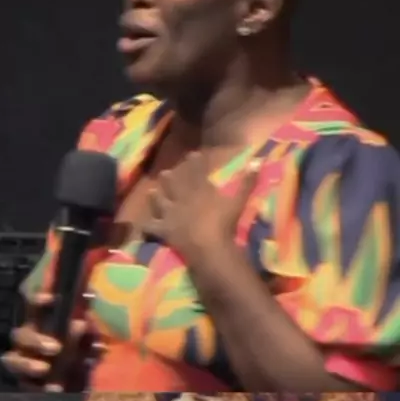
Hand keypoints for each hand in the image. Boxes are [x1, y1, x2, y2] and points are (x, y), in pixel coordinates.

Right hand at [1, 293, 100, 391]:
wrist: (81, 380)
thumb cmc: (79, 348)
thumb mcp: (86, 334)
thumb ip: (86, 319)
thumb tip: (91, 296)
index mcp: (40, 323)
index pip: (33, 307)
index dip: (38, 301)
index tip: (52, 299)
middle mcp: (27, 340)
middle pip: (20, 335)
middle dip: (36, 341)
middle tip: (56, 348)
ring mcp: (22, 362)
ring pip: (12, 360)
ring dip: (27, 365)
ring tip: (45, 370)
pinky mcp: (24, 383)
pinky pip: (23, 384)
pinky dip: (36, 387)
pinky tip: (52, 389)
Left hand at [144, 152, 258, 265]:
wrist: (209, 246)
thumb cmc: (225, 223)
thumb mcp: (239, 201)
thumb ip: (247, 181)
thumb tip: (258, 160)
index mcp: (200, 190)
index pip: (197, 171)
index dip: (195, 162)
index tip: (193, 154)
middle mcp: (182, 198)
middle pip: (175, 183)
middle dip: (172, 175)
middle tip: (167, 171)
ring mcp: (171, 214)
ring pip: (161, 201)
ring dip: (157, 195)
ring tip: (152, 190)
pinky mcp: (164, 230)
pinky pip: (152, 227)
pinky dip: (146, 226)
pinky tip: (142, 225)